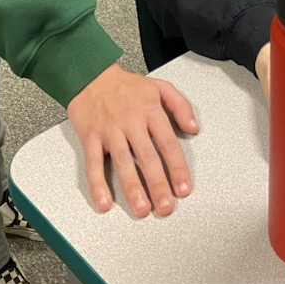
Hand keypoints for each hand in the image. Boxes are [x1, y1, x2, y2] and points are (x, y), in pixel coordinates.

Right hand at [66, 62, 198, 216]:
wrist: (90, 75)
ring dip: (133, 188)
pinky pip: (93, 164)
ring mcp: (110, 130)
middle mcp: (131, 121)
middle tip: (165, 206)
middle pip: (147, 157)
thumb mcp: (160, 86)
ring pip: (123, 163)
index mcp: (150, 110)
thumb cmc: (125, 85)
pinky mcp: (91, 137)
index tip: (184, 188)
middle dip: (158, 184)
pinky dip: (98, 184)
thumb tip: (194, 127)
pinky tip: (104, 201)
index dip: (177, 168)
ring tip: (141, 209)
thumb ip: (181, 105)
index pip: (168, 143)